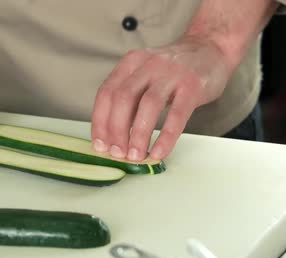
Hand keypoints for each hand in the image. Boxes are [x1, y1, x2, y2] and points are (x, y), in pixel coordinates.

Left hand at [90, 37, 232, 160]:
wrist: (211, 48)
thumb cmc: (172, 71)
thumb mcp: (145, 76)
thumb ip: (129, 100)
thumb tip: (112, 136)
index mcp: (131, 62)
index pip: (106, 92)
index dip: (100, 121)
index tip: (99, 144)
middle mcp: (148, 64)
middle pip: (122, 98)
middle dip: (115, 130)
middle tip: (117, 153)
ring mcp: (172, 73)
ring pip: (147, 105)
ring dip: (138, 134)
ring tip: (135, 156)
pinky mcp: (193, 85)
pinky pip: (177, 115)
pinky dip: (165, 136)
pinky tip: (158, 152)